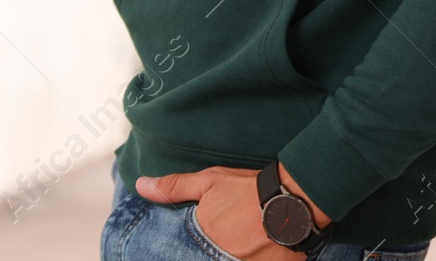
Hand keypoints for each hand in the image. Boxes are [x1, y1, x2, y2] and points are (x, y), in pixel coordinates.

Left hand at [135, 162, 331, 260]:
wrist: (294, 201)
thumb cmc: (249, 191)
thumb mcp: (210, 182)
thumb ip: (175, 187)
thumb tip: (141, 186)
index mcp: (202, 239)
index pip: (183, 253)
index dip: (189, 249)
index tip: (203, 239)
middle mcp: (218, 258)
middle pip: (206, 257)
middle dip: (214, 251)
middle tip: (227, 238)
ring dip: (232, 255)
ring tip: (239, 244)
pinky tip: (254, 253)